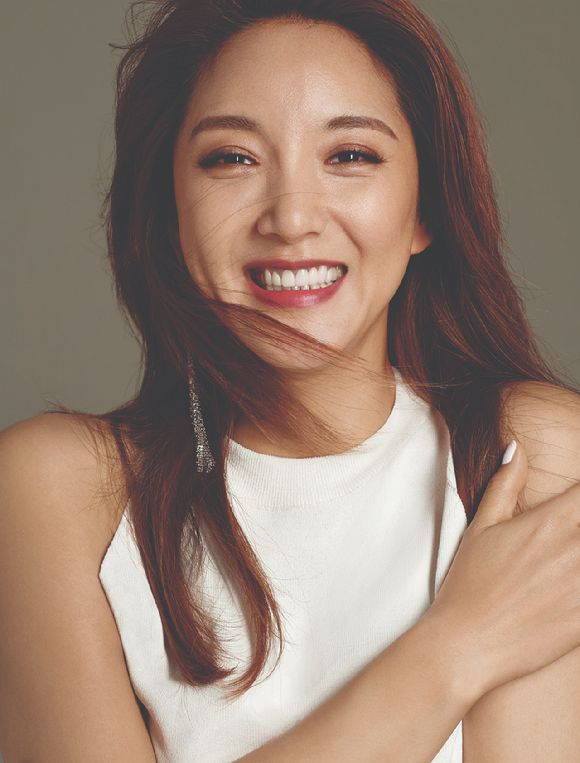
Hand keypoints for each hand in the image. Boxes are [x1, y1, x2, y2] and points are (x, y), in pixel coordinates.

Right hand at [424, 440, 579, 695]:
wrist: (467, 644)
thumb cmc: (469, 584)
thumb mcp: (481, 527)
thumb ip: (505, 484)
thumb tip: (517, 448)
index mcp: (549, 522)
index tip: (579, 501)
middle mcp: (574, 549)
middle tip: (573, 538)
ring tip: (573, 557)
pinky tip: (577, 582)